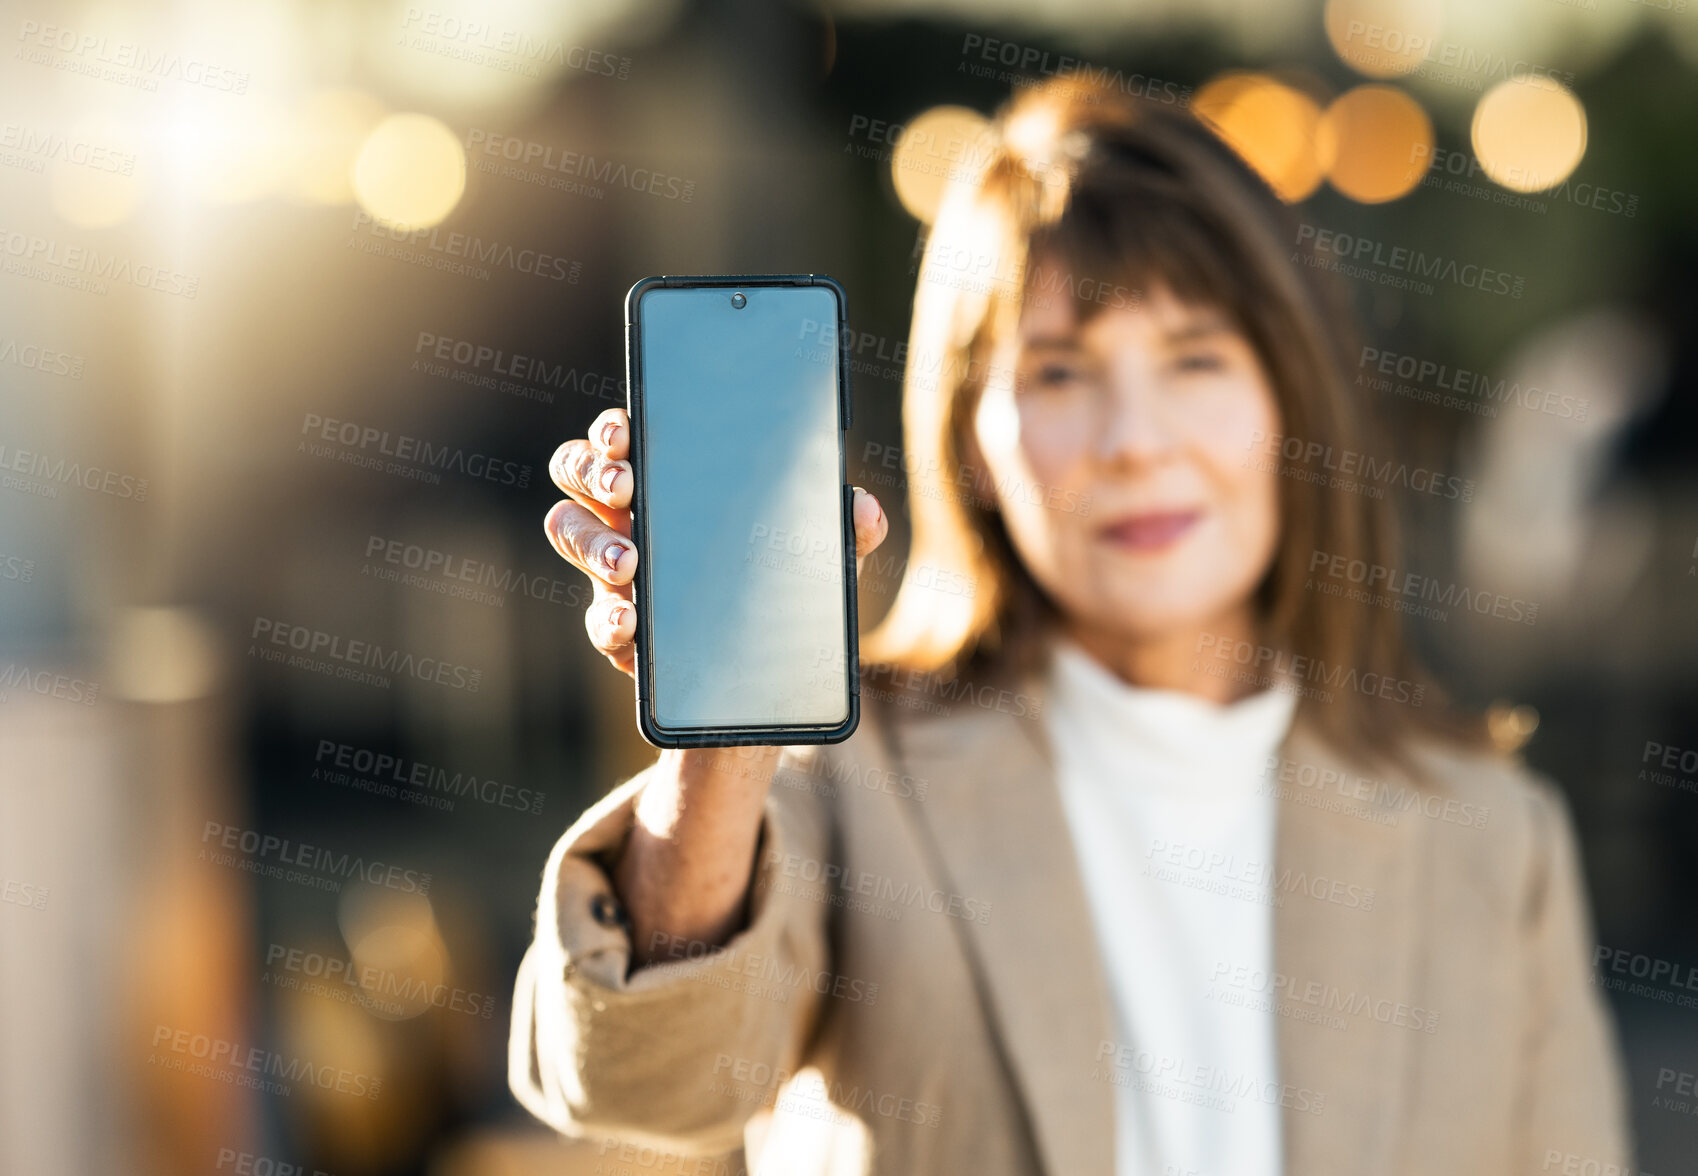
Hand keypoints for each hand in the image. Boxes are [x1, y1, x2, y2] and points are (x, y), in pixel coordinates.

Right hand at [544, 406, 889, 677]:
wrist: (768, 675)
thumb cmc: (781, 586)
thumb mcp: (820, 555)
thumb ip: (844, 530)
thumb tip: (862, 509)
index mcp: (670, 481)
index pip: (624, 436)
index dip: (614, 428)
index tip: (627, 431)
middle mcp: (628, 515)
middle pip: (576, 469)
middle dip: (591, 471)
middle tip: (626, 489)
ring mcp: (615, 570)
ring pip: (568, 532)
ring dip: (592, 543)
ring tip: (630, 563)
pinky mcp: (620, 627)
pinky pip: (596, 617)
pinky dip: (608, 619)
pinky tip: (631, 624)